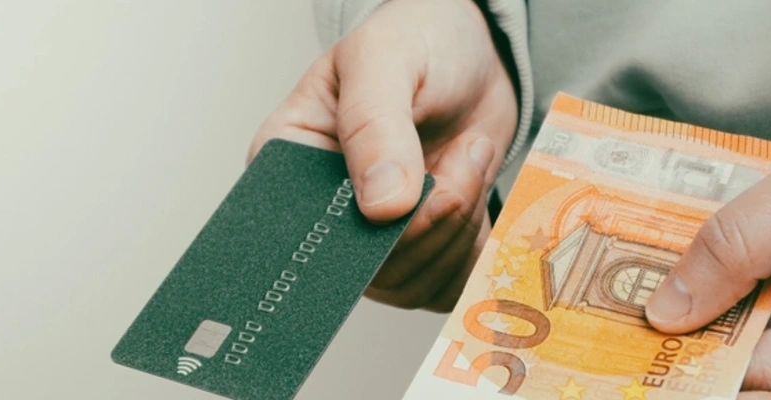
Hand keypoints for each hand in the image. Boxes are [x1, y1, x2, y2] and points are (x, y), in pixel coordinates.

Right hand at [247, 0, 516, 310]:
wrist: (474, 53)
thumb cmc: (415, 42)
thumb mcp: (385, 60)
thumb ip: (375, 125)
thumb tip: (380, 205)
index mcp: (293, 166)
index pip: (306, 236)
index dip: (361, 234)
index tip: (410, 196)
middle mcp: (326, 215)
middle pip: (370, 270)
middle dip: (430, 222)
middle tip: (462, 154)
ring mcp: (374, 241)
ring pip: (414, 282)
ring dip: (460, 225)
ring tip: (469, 153)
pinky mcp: (422, 252)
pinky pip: (447, 286)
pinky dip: (476, 245)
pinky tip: (477, 186)